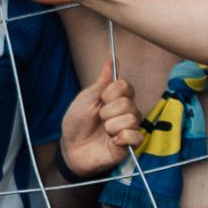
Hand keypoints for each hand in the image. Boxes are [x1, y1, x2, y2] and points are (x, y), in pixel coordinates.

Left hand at [57, 61, 139, 178]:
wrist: (71, 148)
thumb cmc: (77, 123)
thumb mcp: (86, 99)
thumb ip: (102, 81)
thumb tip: (111, 59)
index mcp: (116, 98)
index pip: (125, 86)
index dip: (111, 93)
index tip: (100, 100)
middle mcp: (126, 111)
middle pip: (128, 103)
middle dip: (107, 112)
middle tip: (99, 119)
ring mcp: (129, 127)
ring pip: (131, 119)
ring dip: (111, 126)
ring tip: (104, 132)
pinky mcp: (130, 144)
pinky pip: (136, 136)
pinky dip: (122, 138)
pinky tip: (113, 141)